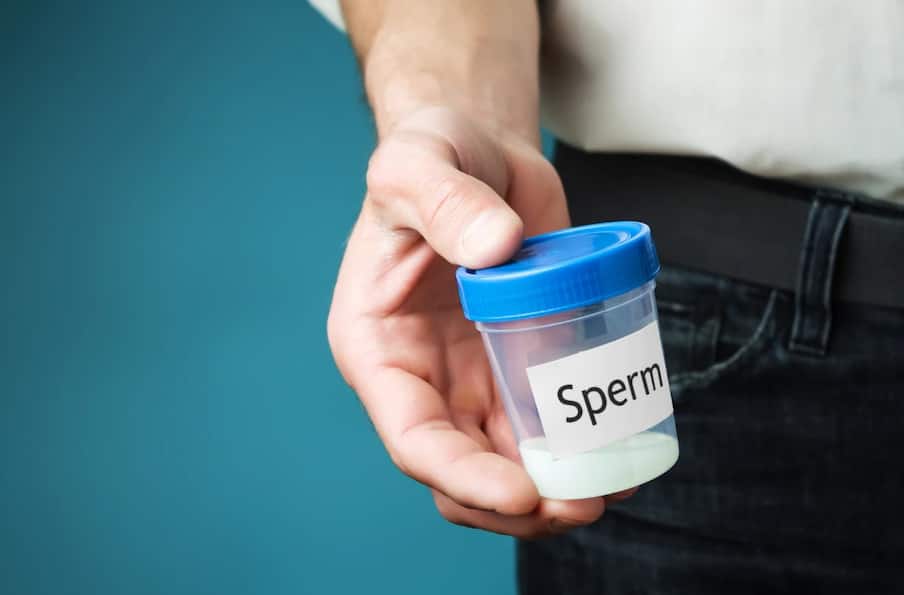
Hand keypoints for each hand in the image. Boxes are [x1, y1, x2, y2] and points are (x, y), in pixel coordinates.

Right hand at [328, 107, 634, 537]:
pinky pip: (546, 424)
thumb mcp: (418, 163)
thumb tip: (495, 249)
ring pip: (507, 462)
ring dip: (554, 489)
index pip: (412, 437)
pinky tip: (622, 451)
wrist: (480, 154)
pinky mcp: (519, 365)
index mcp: (378, 349)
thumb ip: (446, 202)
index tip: (523, 491)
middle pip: (462, 470)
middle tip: (583, 500)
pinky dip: (580, 448)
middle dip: (517, 502)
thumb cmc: (432, 155)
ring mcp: (472, 378)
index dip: (463, 476)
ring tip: (611, 486)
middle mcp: (423, 378)